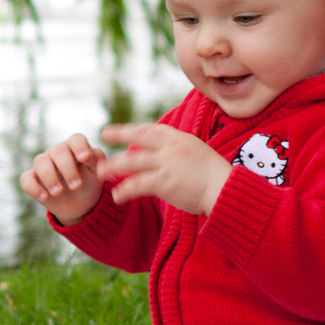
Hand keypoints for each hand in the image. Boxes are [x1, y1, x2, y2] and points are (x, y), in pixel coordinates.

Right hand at [20, 133, 107, 224]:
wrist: (80, 205)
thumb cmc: (89, 183)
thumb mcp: (97, 173)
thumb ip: (96, 161)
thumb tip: (88, 155)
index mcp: (75, 147)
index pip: (76, 139)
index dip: (79, 146)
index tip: (84, 159)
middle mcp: (58, 152)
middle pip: (59, 151)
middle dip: (68, 169)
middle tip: (76, 186)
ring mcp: (44, 164)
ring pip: (40, 162)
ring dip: (50, 178)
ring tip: (58, 193)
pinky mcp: (33, 179)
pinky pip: (26, 179)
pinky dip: (34, 188)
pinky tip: (45, 197)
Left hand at [100, 122, 232, 214]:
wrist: (225, 189)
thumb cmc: (215, 176)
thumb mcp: (197, 153)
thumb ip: (180, 151)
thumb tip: (164, 153)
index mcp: (180, 139)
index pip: (151, 129)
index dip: (132, 129)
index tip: (118, 130)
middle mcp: (171, 147)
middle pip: (138, 139)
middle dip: (119, 135)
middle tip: (103, 135)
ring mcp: (167, 163)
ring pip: (132, 162)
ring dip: (114, 166)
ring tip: (100, 172)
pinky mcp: (164, 182)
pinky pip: (137, 184)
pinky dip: (125, 190)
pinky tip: (117, 196)